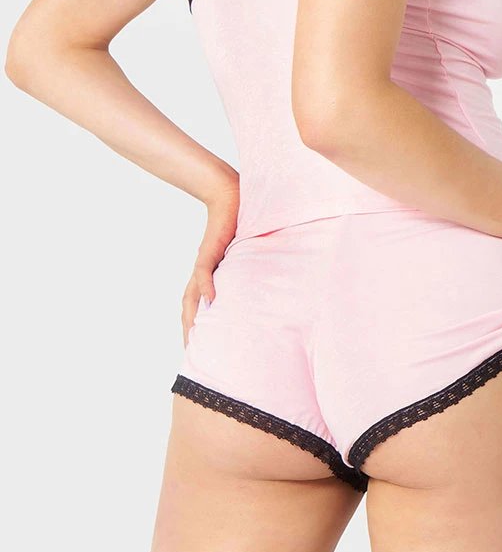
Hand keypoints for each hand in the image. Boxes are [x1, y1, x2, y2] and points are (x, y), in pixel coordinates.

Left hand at [181, 176, 239, 347]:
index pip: (197, 306)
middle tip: (193, 355)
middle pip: (189, 307)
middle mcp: (202, 272)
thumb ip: (246, 273)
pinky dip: (206, 287)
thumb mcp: (243, 256)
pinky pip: (204, 271)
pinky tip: (209, 301)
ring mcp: (204, 262)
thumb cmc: (238, 225)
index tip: (199, 349)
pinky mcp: (210, 249)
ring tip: (194, 338)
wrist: (229, 197)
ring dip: (192, 316)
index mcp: (209, 275)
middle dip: (189, 330)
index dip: (196, 327)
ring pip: (192, 295)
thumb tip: (263, 291)